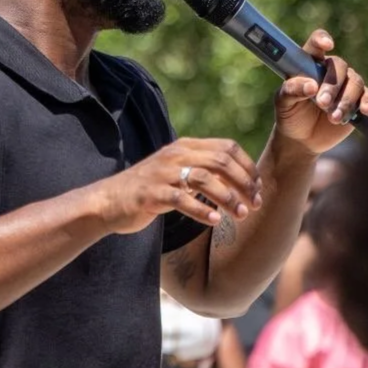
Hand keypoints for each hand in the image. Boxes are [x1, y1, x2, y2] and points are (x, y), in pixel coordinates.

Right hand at [97, 137, 262, 234]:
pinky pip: (182, 199)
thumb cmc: (148, 190)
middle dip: (243, 183)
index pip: (226, 147)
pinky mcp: (151, 193)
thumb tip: (238, 180)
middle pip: (220, 161)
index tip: (258, 188)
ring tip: (241, 215)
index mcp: (184, 147)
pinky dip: (202, 210)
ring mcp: (162, 173)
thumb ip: (202, 171)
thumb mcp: (177, 173)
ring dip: (228, 198)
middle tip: (255, 204)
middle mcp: (175, 155)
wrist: (109, 201)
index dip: (247, 167)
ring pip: (205, 179)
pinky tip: (214, 221)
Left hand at [273, 30, 367, 154]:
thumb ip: (292, 91)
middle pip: (339, 66)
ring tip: (333, 118)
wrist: (302, 139)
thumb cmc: (290, 114)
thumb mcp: (283, 103)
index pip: (316, 45)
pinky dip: (367, 103)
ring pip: (355, 82)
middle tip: (322, 103)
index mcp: (309, 64)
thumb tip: (311, 86)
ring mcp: (346, 85)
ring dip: (345, 100)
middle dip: (332, 84)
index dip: (321, 40)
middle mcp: (330, 71)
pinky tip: (364, 111)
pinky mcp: (358, 101)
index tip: (326, 45)